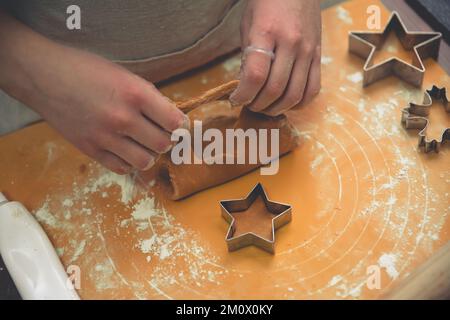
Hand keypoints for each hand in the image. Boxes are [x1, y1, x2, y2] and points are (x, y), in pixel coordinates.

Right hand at [35, 47, 188, 173]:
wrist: (43, 76)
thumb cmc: (86, 69)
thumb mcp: (124, 75)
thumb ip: (148, 98)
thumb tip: (170, 118)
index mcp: (135, 94)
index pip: (175, 122)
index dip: (181, 125)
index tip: (179, 125)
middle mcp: (123, 118)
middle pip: (163, 144)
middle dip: (167, 140)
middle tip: (160, 133)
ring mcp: (105, 136)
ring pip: (145, 161)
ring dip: (149, 154)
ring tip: (143, 144)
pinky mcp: (90, 149)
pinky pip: (121, 168)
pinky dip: (128, 162)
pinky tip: (125, 150)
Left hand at [230, 0, 320, 115]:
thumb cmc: (267, 3)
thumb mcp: (248, 26)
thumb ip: (247, 57)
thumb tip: (245, 88)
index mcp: (267, 33)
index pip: (256, 75)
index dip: (243, 95)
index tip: (235, 99)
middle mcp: (291, 43)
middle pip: (274, 89)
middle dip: (257, 105)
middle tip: (249, 104)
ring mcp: (308, 51)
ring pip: (294, 94)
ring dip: (276, 108)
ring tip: (265, 107)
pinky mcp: (318, 56)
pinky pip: (313, 89)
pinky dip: (299, 103)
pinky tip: (286, 103)